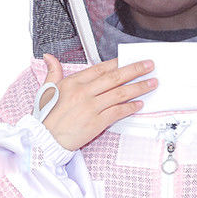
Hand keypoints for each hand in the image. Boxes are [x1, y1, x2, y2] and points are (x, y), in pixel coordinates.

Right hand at [38, 53, 157, 151]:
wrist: (45, 139)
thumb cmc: (47, 117)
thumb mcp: (46, 90)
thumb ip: (53, 72)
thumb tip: (49, 58)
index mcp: (73, 82)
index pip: (100, 68)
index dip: (117, 63)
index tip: (129, 59)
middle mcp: (84, 92)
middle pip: (115, 78)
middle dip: (135, 70)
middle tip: (149, 65)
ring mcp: (91, 107)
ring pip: (120, 94)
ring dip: (139, 87)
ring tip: (151, 83)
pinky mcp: (97, 122)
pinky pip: (118, 112)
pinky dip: (130, 107)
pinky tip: (140, 104)